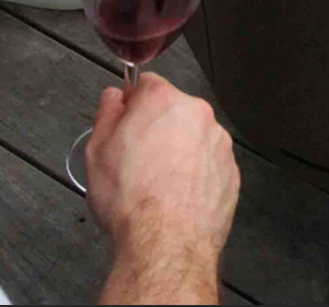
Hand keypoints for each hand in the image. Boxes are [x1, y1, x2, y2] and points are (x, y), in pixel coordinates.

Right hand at [87, 75, 239, 301]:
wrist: (165, 244)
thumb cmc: (130, 199)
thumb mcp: (98, 151)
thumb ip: (107, 114)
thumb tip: (113, 97)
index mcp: (164, 101)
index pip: (147, 85)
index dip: (132, 104)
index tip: (125, 122)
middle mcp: (197, 114)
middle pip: (173, 111)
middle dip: (156, 128)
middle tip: (136, 160)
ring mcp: (218, 142)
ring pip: (193, 138)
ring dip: (178, 152)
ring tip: (157, 185)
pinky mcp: (230, 170)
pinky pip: (209, 164)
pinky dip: (195, 175)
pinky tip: (177, 197)